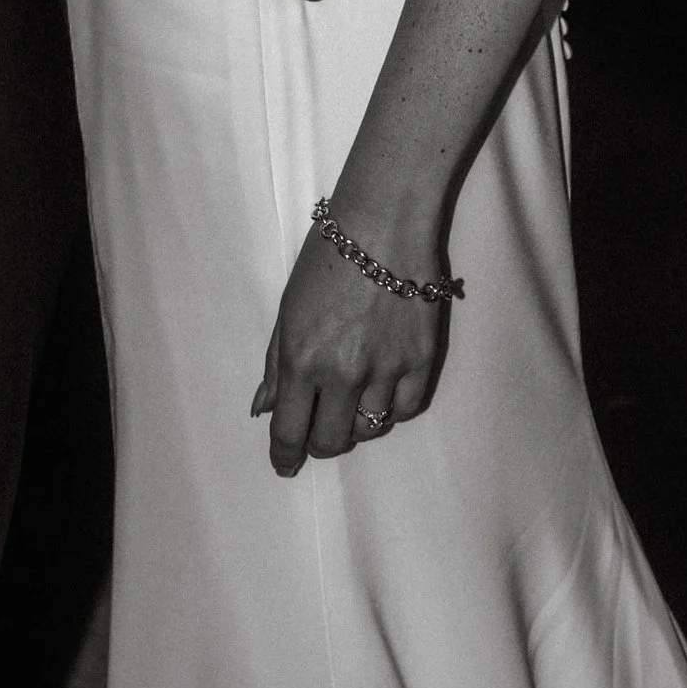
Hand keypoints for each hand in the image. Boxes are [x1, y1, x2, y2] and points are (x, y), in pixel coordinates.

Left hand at [253, 217, 446, 475]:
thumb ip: (275, 364)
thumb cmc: (327, 257)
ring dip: (356, 422)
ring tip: (353, 396)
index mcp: (300, 359)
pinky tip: (383, 390)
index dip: (284, 456)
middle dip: (320, 440)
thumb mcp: (288, 308)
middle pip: (330, 441)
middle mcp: (342, 373)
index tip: (285, 465)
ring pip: (369, 429)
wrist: (384, 222)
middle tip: (321, 424)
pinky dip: (390, 408)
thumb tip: (265, 409)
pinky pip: (404, 409)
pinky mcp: (421, 360)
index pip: (289, 431)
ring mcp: (385, 370)